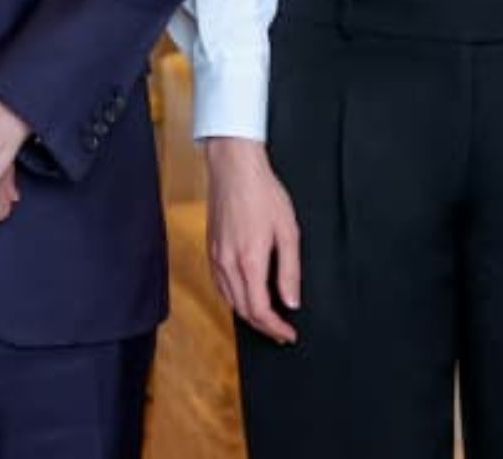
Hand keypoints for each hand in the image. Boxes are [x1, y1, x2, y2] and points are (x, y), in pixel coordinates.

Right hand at [206, 137, 302, 343]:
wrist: (234, 167)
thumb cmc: (263, 193)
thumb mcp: (288, 232)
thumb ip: (290, 271)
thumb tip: (292, 301)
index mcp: (249, 261)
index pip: (260, 310)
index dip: (275, 328)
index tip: (289, 334)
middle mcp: (228, 263)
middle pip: (243, 310)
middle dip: (263, 326)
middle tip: (282, 332)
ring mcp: (216, 256)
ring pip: (229, 300)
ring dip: (248, 314)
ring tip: (267, 318)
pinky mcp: (211, 248)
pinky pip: (220, 284)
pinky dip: (234, 298)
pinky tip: (245, 295)